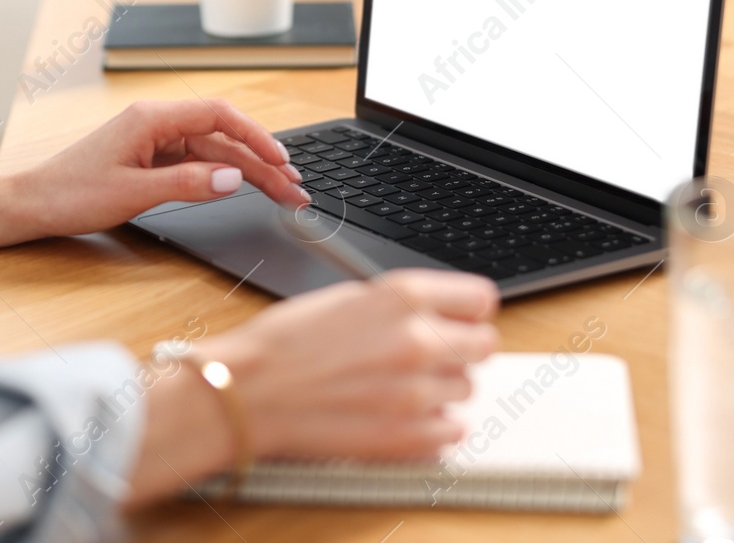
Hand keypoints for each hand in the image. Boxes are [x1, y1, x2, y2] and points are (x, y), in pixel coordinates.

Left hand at [7, 98, 307, 239]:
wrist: (33, 204)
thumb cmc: (71, 194)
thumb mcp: (133, 193)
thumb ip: (187, 183)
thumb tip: (232, 177)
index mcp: (151, 118)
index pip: (219, 115)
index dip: (256, 137)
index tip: (282, 161)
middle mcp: (155, 122)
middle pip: (222, 135)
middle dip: (261, 160)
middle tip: (294, 188)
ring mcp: (153, 140)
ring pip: (213, 150)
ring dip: (247, 170)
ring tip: (280, 192)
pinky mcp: (150, 158)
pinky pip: (196, 161)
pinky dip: (222, 174)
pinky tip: (242, 185)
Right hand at [126, 269, 499, 504]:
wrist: (250, 392)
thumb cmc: (282, 344)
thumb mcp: (344, 298)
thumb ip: (397, 305)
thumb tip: (434, 313)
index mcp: (402, 296)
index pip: (481, 299)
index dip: (469, 310)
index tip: (461, 318)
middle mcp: (419, 340)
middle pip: (483, 345)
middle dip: (460, 348)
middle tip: (430, 354)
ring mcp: (418, 392)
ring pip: (465, 389)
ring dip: (440, 388)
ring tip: (397, 386)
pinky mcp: (411, 437)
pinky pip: (452, 430)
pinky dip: (432, 425)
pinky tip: (398, 414)